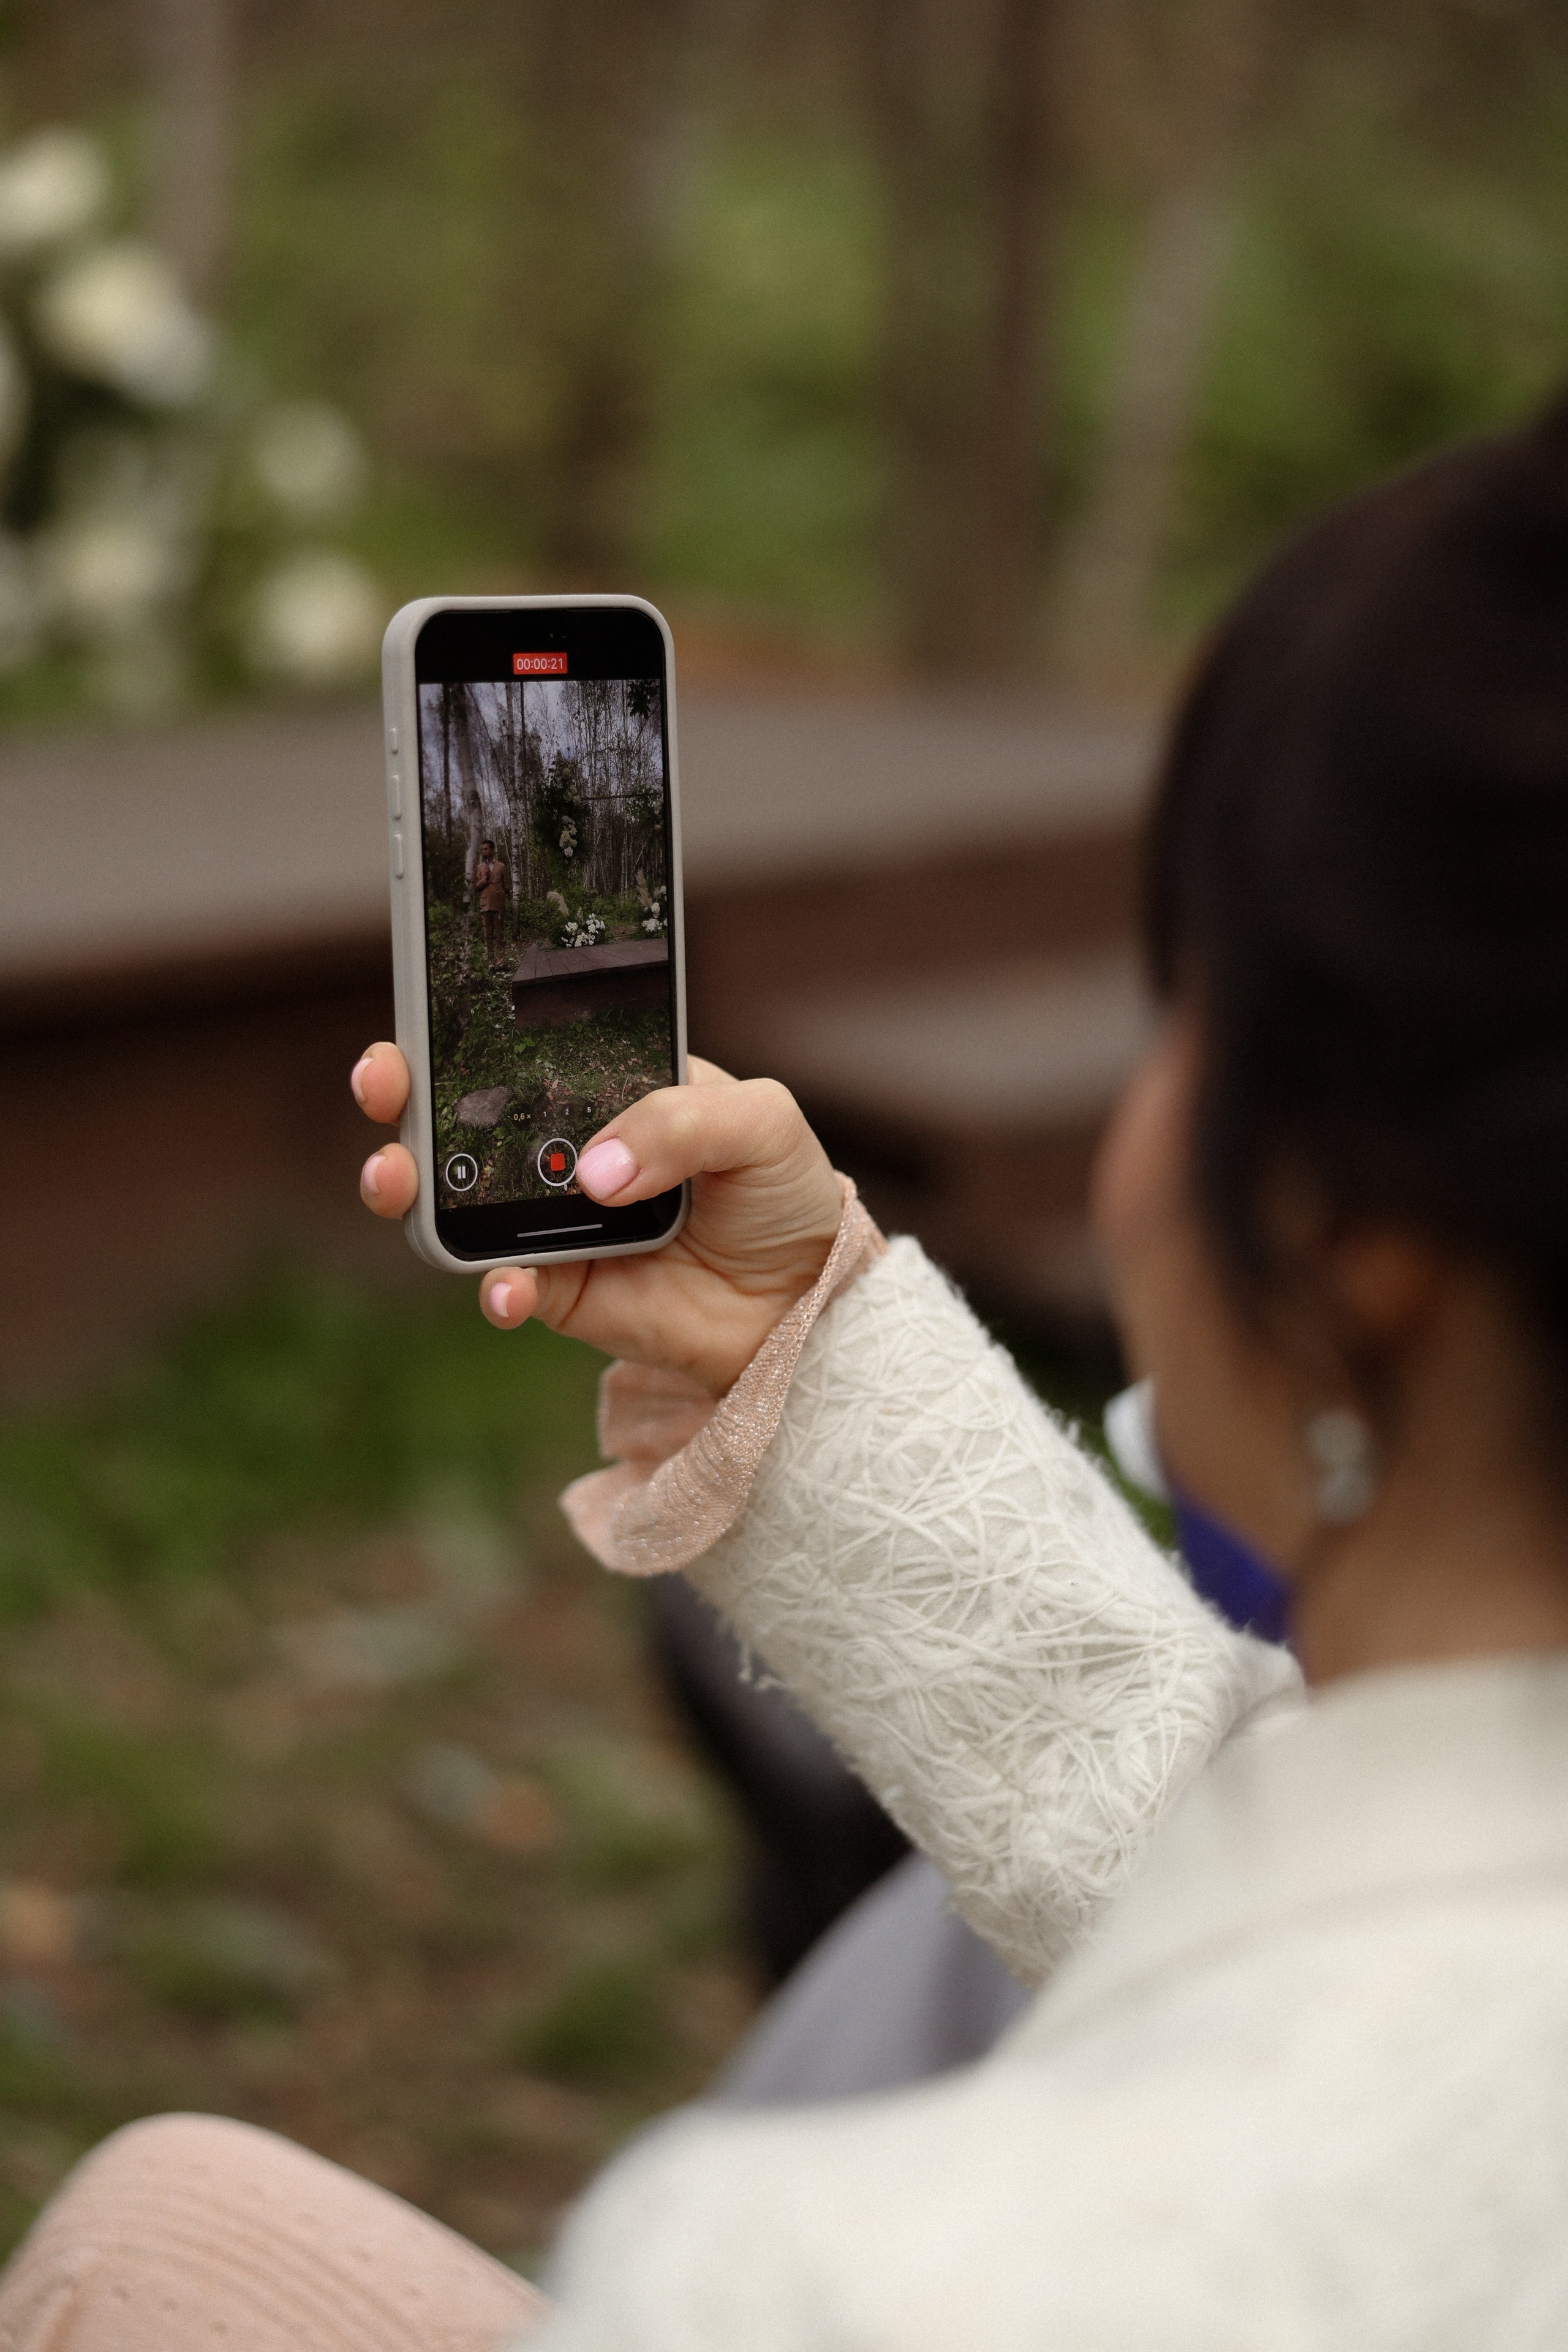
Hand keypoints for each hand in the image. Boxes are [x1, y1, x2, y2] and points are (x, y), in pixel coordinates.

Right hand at [351, 1046, 843, 1393]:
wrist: (806, 1300)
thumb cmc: (784, 1192)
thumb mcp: (760, 1123)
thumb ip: (681, 1122)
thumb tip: (594, 1171)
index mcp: (605, 1086)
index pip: (519, 1047)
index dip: (460, 1026)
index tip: (420, 1013)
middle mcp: (564, 1148)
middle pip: (458, 1115)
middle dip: (403, 1095)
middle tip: (384, 1084)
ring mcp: (553, 1221)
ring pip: (454, 1200)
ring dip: (411, 1189)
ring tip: (398, 1180)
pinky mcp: (560, 1289)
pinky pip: (503, 1285)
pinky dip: (494, 1286)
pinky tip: (508, 1286)